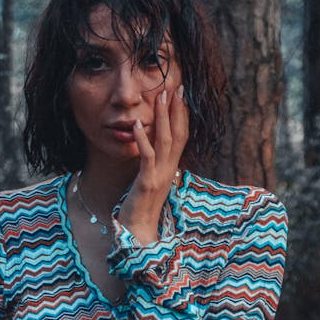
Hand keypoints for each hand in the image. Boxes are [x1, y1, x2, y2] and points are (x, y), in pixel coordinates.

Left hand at [119, 84, 188, 244]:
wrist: (139, 233)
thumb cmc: (143, 209)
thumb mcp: (152, 182)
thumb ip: (156, 166)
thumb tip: (157, 152)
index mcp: (171, 168)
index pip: (181, 137)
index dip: (182, 116)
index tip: (181, 96)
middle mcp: (169, 170)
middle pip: (178, 134)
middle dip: (177, 110)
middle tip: (177, 87)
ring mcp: (159, 176)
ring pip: (165, 141)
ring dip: (163, 117)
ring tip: (160, 96)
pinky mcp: (147, 183)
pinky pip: (146, 157)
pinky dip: (143, 139)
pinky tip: (137, 124)